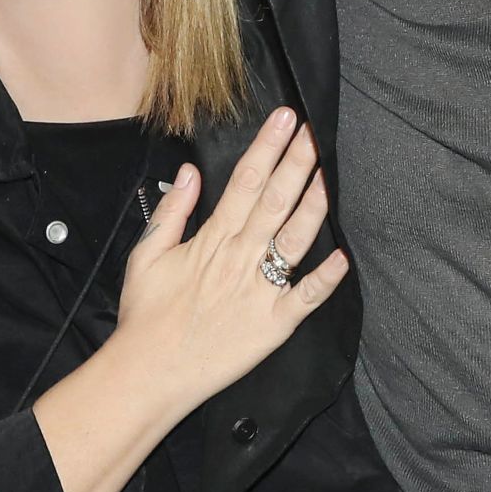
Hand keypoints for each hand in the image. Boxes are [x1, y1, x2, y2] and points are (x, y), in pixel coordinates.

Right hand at [113, 107, 347, 423]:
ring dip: (314, 206)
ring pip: (294, 240)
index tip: (285, 118)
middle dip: (298, 162)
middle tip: (315, 132)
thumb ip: (173, 210)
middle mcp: (240, 258)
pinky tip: (344, 257)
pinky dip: (325, 279)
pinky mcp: (273, 326)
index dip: (268, 147)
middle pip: (275, 201)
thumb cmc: (146, 315)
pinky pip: (305, 299)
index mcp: (213, 238)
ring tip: (329, 175)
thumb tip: (190, 170)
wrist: (148, 373)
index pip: (246, 181)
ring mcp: (260, 291)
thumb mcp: (146, 253)